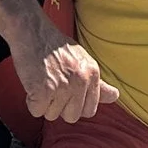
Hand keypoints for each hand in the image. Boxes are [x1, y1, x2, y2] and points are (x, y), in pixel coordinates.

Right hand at [0, 0, 118, 121]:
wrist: (32, 30)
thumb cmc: (54, 46)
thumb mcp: (83, 60)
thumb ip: (98, 83)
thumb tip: (115, 96)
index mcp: (92, 74)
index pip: (90, 110)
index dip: (75, 104)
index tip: (66, 92)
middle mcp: (80, 81)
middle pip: (72, 116)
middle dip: (59, 106)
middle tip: (52, 86)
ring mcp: (62, 86)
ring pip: (52, 115)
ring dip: (44, 103)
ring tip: (42, 81)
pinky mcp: (43, 90)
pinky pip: (37, 111)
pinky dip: (31, 101)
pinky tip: (33, 84)